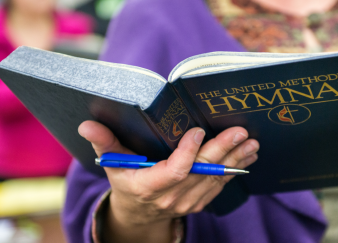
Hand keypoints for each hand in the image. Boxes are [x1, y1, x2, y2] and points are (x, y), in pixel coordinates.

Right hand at [78, 121, 258, 242]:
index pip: (172, 171)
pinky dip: (234, 169)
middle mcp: (171, 197)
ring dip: (235, 160)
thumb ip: (104, 143)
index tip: (197, 131)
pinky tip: (248, 155)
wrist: (139, 213)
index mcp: (148, 186)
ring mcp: (187, 202)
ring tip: (251, 142)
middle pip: (201, 173)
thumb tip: (86, 124)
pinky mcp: (199, 202)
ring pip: (215, 179)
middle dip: (222, 151)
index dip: (187, 154)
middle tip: (239, 132)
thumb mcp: (112, 163)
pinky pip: (219, 185)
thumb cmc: (125, 181)